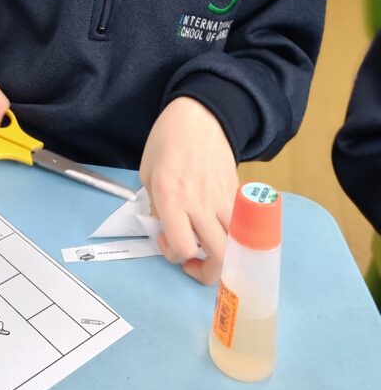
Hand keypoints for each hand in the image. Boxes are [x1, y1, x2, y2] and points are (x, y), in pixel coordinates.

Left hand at [139, 96, 237, 285]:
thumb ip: (155, 207)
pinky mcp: (237, 194)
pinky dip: (233, 237)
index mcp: (171, 196)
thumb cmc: (166, 142)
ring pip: (238, 245)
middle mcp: (200, 201)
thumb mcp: (147, 174)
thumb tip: (166, 233)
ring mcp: (223, 198)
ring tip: (209, 253)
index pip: (183, 245)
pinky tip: (218, 230)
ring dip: (225, 258)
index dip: (173, 253)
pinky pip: (241, 226)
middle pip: (219, 255)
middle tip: (192, 263)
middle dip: (206, 272)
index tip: (165, 241)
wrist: (199, 117)